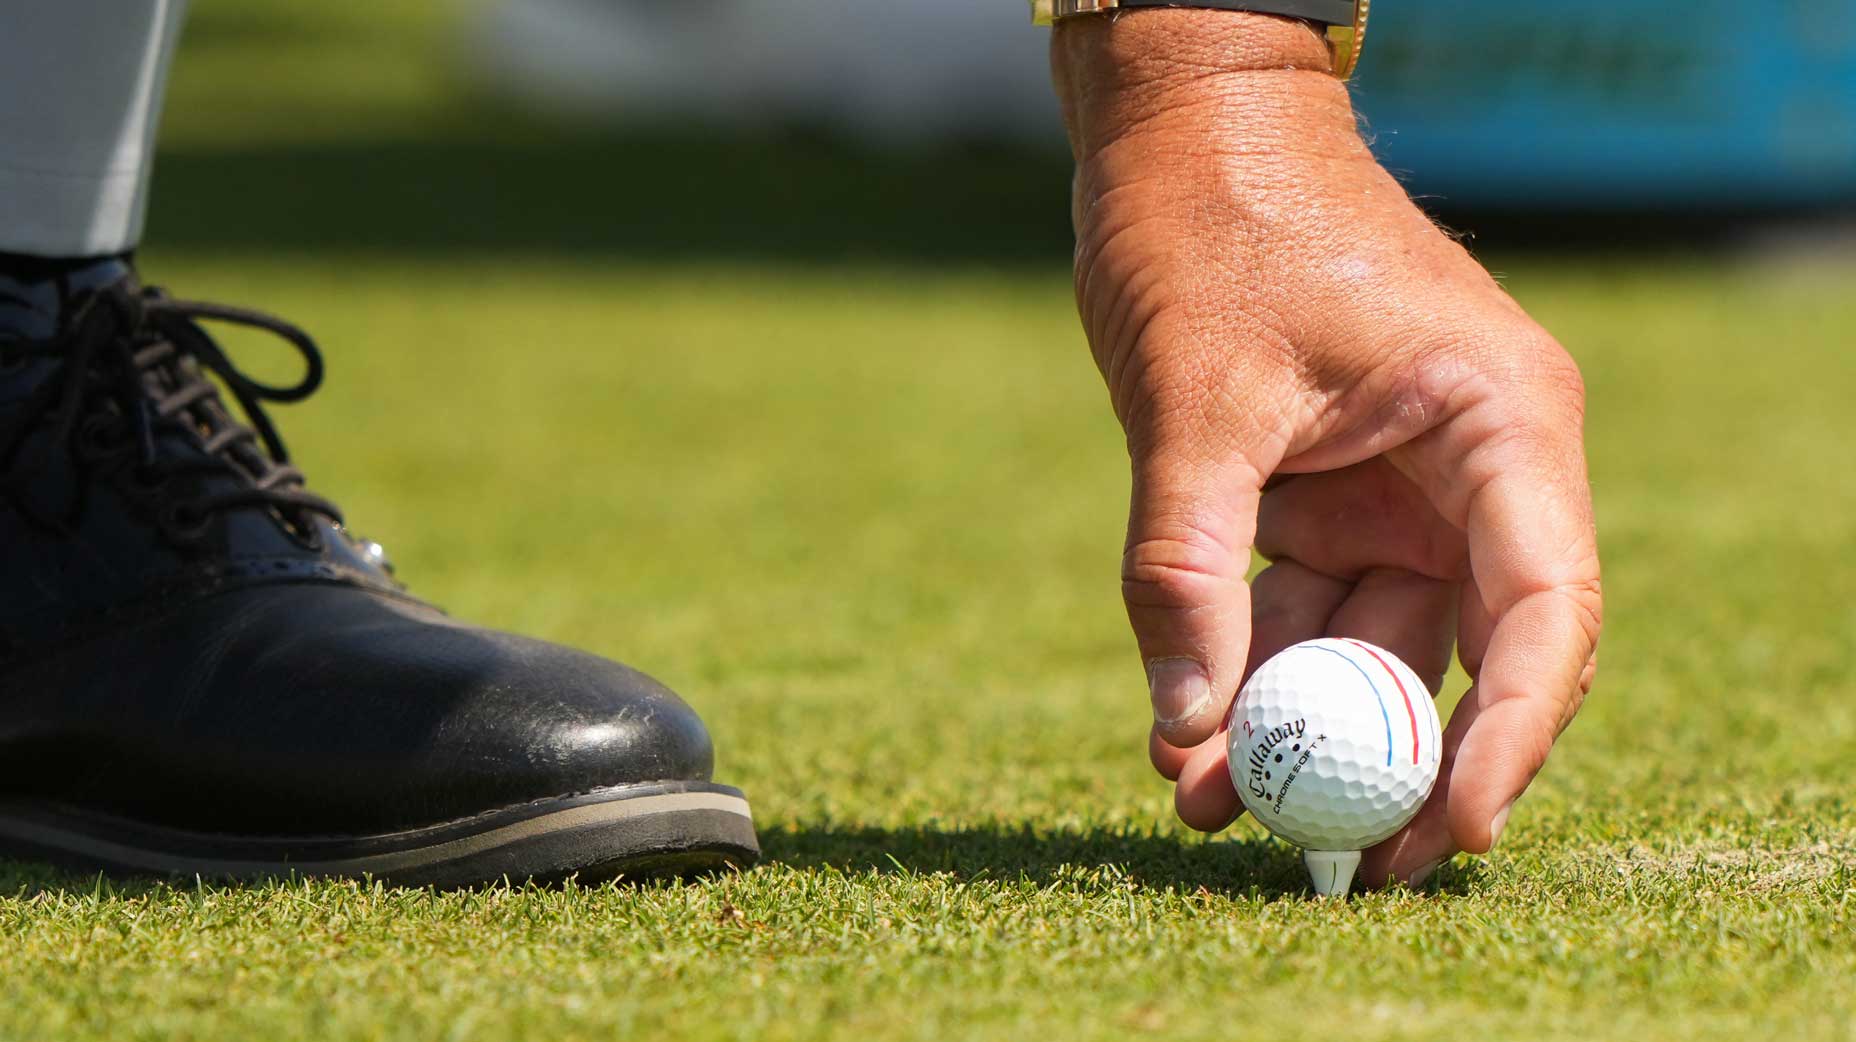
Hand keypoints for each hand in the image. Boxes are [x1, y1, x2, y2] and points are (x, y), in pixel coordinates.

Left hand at [1051, 11, 1601, 883]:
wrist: (1176, 130)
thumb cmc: (1211, 224)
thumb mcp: (1193, 401)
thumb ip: (1185, 565)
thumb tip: (1184, 729)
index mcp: (1498, 423)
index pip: (1543, 610)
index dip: (1508, 737)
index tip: (1445, 831)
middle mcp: (1472, 465)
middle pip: (1459, 649)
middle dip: (1388, 758)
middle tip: (1331, 864)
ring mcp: (1402, 483)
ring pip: (1366, 639)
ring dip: (1289, 722)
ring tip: (1199, 802)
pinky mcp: (1333, 489)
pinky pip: (1307, 603)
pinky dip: (1249, 665)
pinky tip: (1185, 734)